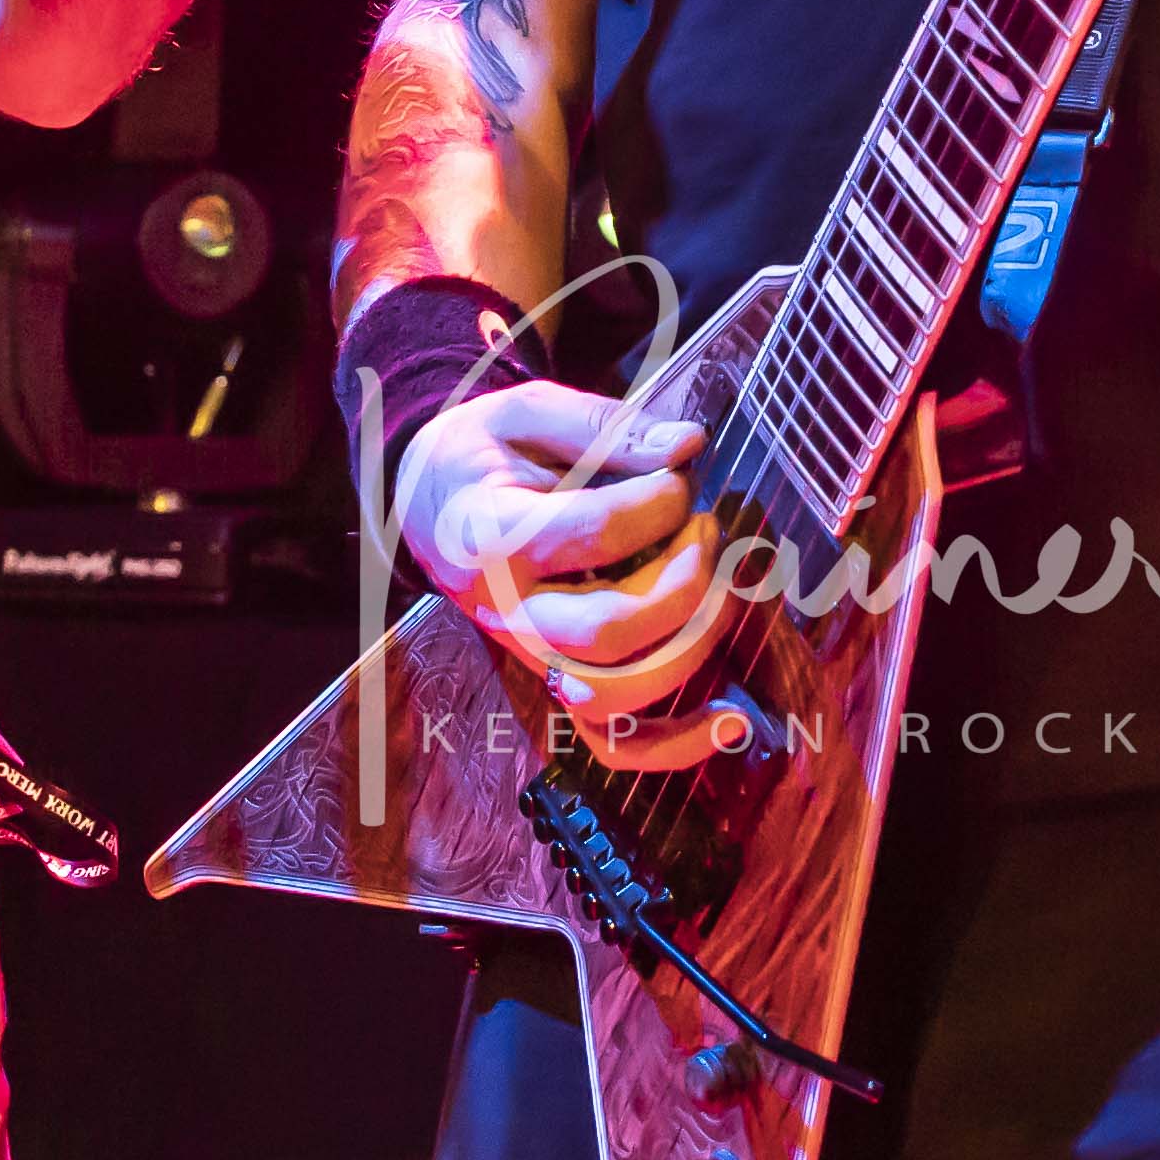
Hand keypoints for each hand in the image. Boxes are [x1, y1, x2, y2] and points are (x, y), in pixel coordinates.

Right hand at [395, 380, 728, 723]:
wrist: (427, 503)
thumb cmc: (481, 453)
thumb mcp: (527, 413)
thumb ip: (606, 428)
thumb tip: (689, 444)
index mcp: (488, 536)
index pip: (594, 532)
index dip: (659, 501)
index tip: (678, 473)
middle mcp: (505, 611)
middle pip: (608, 628)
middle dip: (684, 578)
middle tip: (706, 528)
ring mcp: (530, 655)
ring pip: (615, 692)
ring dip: (690, 644)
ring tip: (721, 589)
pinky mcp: (555, 681)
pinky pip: (610, 742)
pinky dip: (674, 746)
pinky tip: (732, 720)